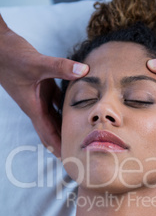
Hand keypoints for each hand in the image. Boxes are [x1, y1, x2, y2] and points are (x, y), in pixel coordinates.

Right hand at [0, 15, 88, 156]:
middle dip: (65, 143)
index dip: (59, 148)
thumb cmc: (11, 55)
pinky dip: (69, 105)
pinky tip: (82, 107)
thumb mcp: (37, 63)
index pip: (48, 134)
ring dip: (68, 126)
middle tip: (81, 153)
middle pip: (54, 130)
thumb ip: (61, 67)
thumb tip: (85, 71)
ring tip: (83, 136)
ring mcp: (40, 96)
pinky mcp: (43, 86)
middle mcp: (37, 105)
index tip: (69, 160)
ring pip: (57, 117)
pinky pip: (59, 100)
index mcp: (34, 107)